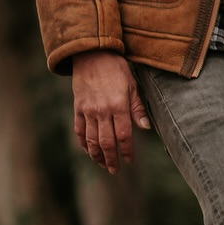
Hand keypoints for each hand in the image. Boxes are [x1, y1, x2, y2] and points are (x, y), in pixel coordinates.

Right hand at [71, 51, 149, 173]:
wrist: (91, 55)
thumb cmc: (116, 69)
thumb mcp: (132, 85)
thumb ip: (137, 108)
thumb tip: (146, 127)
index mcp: (118, 106)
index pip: (124, 135)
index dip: (127, 151)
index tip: (129, 160)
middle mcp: (102, 111)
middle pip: (106, 142)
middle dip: (111, 159)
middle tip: (115, 169)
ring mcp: (88, 111)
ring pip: (91, 140)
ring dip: (97, 155)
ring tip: (103, 164)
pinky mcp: (78, 108)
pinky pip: (79, 131)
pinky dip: (83, 143)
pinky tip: (89, 150)